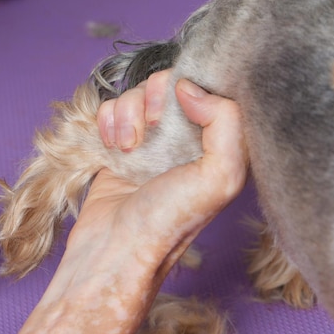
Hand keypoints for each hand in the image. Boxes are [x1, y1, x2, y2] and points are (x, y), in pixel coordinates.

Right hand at [9, 76, 247, 333]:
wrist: (113, 249)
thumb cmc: (168, 222)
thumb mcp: (219, 178)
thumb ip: (226, 123)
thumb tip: (190, 88)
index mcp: (216, 143)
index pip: (209, 88)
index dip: (190, 84)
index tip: (178, 105)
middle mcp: (184, 140)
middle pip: (166, 84)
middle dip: (152, 97)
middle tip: (151, 125)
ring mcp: (149, 142)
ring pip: (135, 94)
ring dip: (126, 112)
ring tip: (127, 145)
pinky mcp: (118, 146)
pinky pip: (111, 110)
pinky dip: (107, 120)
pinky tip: (112, 145)